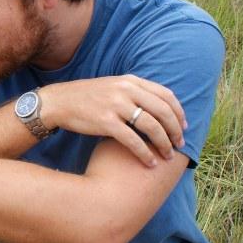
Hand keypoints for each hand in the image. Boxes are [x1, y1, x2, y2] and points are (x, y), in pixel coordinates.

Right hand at [39, 75, 185, 166]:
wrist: (59, 102)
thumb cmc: (86, 97)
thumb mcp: (112, 86)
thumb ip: (133, 92)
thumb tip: (157, 106)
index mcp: (130, 81)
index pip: (166, 95)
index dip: (179, 112)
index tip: (183, 126)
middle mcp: (126, 90)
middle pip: (163, 111)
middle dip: (175, 130)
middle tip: (180, 144)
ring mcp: (116, 106)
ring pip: (152, 126)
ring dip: (164, 143)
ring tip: (168, 155)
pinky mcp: (106, 122)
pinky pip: (133, 140)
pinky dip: (145, 153)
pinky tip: (149, 162)